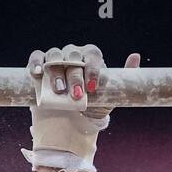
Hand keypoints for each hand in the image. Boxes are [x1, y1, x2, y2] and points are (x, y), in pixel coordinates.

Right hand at [22, 45, 141, 171]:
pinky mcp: (41, 66)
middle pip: (72, 56)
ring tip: (58, 90)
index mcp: (91, 57)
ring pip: (54, 56)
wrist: (73, 117)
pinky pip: (37, 57)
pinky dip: (36, 63)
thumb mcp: (110, 95)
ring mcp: (56, 58)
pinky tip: (37, 73)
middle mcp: (73, 54)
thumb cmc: (93, 103)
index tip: (93, 87)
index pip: (92, 54)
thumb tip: (135, 56)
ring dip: (56, 72)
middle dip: (75, 76)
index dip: (92, 68)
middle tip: (76, 95)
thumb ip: (124, 76)